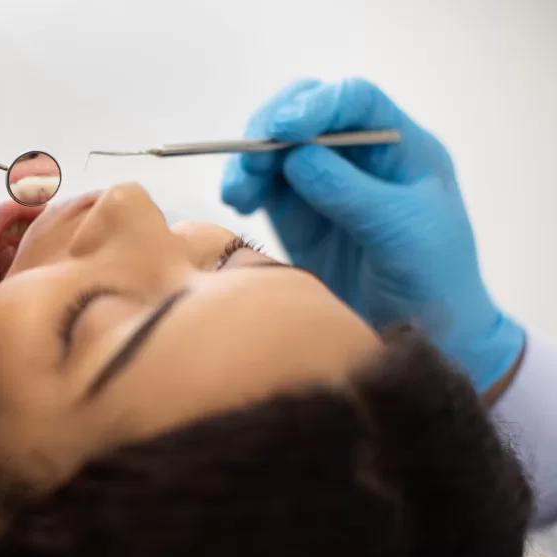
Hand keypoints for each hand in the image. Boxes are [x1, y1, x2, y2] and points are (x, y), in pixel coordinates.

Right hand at [221, 78, 523, 391]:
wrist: (425, 337)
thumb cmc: (435, 280)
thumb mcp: (403, 232)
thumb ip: (351, 193)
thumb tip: (297, 156)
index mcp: (400, 148)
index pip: (355, 102)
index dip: (317, 104)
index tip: (285, 127)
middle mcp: (359, 157)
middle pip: (305, 113)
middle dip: (271, 130)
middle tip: (250, 161)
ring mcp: (325, 185)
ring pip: (275, 149)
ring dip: (249, 161)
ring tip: (238, 192)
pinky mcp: (297, 216)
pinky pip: (263, 186)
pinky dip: (244, 186)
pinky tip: (237, 201)